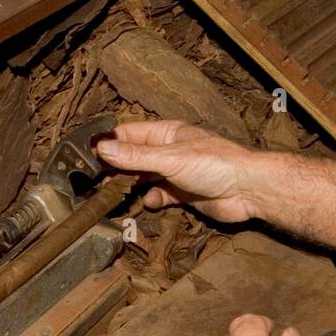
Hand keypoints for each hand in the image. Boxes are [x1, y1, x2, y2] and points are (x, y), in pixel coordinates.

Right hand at [95, 120, 262, 222]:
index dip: (109, 142)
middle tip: (96, 178)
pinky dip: (152, 200)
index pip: (130, 133)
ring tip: (116, 193)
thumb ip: (135, 157)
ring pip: (145, 178)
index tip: (87, 153)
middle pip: (134, 157)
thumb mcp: (169, 158)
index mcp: (167, 133)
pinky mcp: (184, 194)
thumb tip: (102, 149)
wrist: (248, 190)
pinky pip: (160, 196)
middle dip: (117, 167)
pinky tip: (150, 202)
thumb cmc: (216, 164)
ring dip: (132, 186)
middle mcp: (170, 151)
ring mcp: (176, 173)